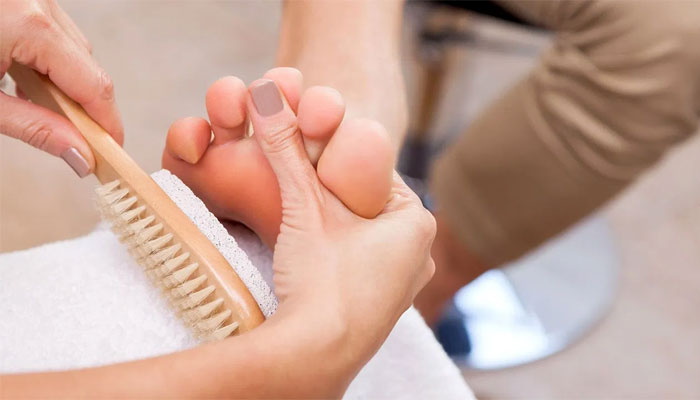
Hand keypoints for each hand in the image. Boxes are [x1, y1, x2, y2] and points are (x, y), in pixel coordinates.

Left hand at [0, 0, 122, 176]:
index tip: (111, 152)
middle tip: (75, 140)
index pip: (94, 85)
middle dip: (86, 106)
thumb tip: (79, 153)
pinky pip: (53, 32)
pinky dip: (49, 61)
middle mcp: (37, 2)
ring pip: (74, 48)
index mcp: (28, 25)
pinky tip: (24, 77)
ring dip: (67, 83)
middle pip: (88, 66)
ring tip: (38, 106)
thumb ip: (35, 128)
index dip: (108, 123)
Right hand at [247, 78, 435, 394]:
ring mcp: (404, 288)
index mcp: (417, 221)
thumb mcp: (302, 207)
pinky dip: (340, 260)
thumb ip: (286, 149)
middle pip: (368, 206)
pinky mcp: (383, 311)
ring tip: (303, 228)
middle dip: (334, 197)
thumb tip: (266, 95)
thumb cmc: (321, 280)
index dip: (333, 163)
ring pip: (365, 239)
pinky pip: (362, 269)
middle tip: (301, 194)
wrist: (315, 356)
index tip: (307, 162)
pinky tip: (315, 263)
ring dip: (337, 230)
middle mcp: (420, 255)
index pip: (372, 173)